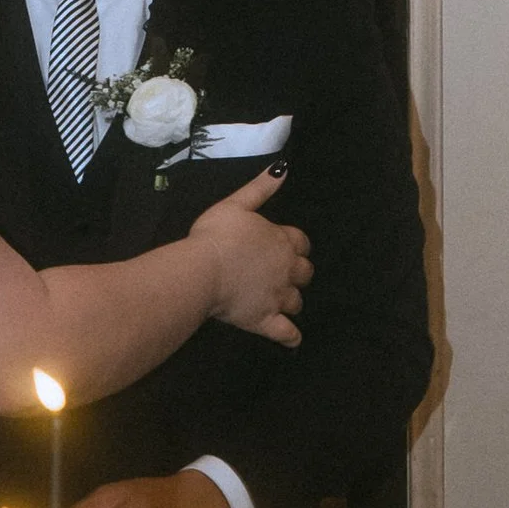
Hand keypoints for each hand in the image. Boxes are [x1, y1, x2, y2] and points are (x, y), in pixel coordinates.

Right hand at [184, 169, 310, 345]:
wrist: (203, 270)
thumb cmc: (216, 235)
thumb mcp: (237, 203)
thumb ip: (261, 188)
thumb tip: (283, 168)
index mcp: (281, 240)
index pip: (301, 242)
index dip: (296, 245)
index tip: (287, 247)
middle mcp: (286, 269)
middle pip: (305, 273)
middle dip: (298, 274)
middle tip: (282, 274)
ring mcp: (277, 297)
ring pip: (297, 302)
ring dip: (291, 300)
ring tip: (280, 301)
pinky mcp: (266, 320)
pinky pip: (286, 333)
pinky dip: (292, 337)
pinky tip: (293, 339)